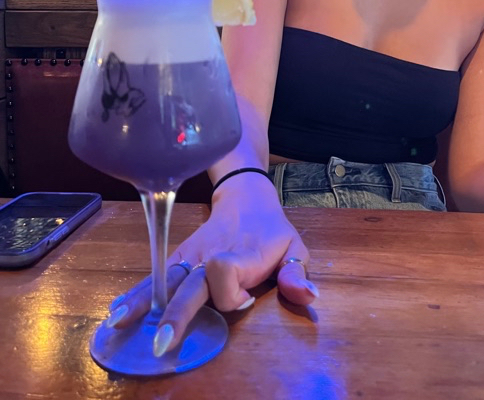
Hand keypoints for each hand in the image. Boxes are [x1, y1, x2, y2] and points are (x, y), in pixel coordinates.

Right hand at [107, 176, 317, 355]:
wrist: (246, 198)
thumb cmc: (272, 231)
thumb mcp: (294, 248)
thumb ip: (297, 274)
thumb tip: (308, 297)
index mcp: (241, 256)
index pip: (227, 274)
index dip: (233, 293)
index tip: (246, 300)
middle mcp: (211, 257)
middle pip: (190, 284)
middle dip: (176, 313)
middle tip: (161, 343)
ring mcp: (192, 256)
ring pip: (166, 279)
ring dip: (144, 301)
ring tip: (119, 324)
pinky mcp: (180, 257)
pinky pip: (158, 274)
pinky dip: (137, 291)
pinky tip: (118, 311)